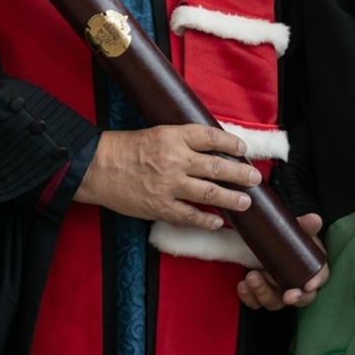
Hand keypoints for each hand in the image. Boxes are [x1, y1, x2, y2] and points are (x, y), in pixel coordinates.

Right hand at [74, 124, 260, 229]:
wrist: (99, 167)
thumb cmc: (128, 147)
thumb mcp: (159, 132)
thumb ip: (184, 140)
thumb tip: (213, 148)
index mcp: (174, 136)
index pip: (211, 137)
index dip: (231, 142)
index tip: (243, 149)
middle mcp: (175, 159)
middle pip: (216, 165)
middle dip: (240, 173)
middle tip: (255, 178)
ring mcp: (169, 185)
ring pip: (209, 192)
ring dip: (231, 198)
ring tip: (246, 201)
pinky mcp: (160, 206)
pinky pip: (189, 216)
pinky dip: (206, 220)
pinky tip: (218, 222)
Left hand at [237, 214, 329, 310]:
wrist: (266, 238)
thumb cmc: (287, 238)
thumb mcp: (296, 229)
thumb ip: (305, 224)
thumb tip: (315, 219)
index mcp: (309, 268)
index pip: (319, 278)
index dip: (316, 282)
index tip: (308, 284)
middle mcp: (296, 284)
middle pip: (301, 298)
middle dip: (295, 298)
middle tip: (288, 295)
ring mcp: (277, 291)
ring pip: (275, 302)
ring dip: (264, 293)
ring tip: (252, 277)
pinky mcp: (260, 293)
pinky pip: (255, 301)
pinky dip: (249, 296)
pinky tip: (242, 286)